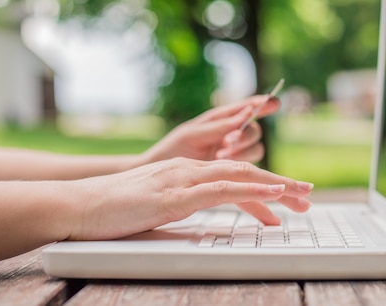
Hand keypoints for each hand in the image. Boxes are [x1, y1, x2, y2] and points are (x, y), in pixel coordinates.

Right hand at [67, 157, 312, 240]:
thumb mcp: (155, 205)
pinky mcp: (174, 195)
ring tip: (301, 194)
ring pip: (240, 175)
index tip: (287, 195)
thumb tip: (201, 216)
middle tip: (307, 193)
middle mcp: (189, 169)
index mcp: (185, 171)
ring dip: (275, 184)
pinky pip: (221, 190)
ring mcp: (182, 180)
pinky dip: (250, 189)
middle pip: (245, 170)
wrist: (78, 204)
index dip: (264, 183)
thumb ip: (181, 205)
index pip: (233, 174)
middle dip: (279, 182)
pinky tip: (271, 193)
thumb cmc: (112, 209)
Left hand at [144, 95, 279, 163]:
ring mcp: (232, 155)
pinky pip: (247, 170)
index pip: (247, 108)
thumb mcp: (193, 134)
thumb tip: (247, 112)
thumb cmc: (173, 150)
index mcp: (221, 120)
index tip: (274, 101)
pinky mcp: (231, 173)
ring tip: (219, 155)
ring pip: (253, 151)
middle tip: (228, 141)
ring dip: (241, 152)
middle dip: (244, 136)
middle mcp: (230, 135)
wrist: (158, 177)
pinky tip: (225, 166)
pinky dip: (242, 169)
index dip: (262, 104)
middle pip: (253, 133)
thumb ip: (220, 126)